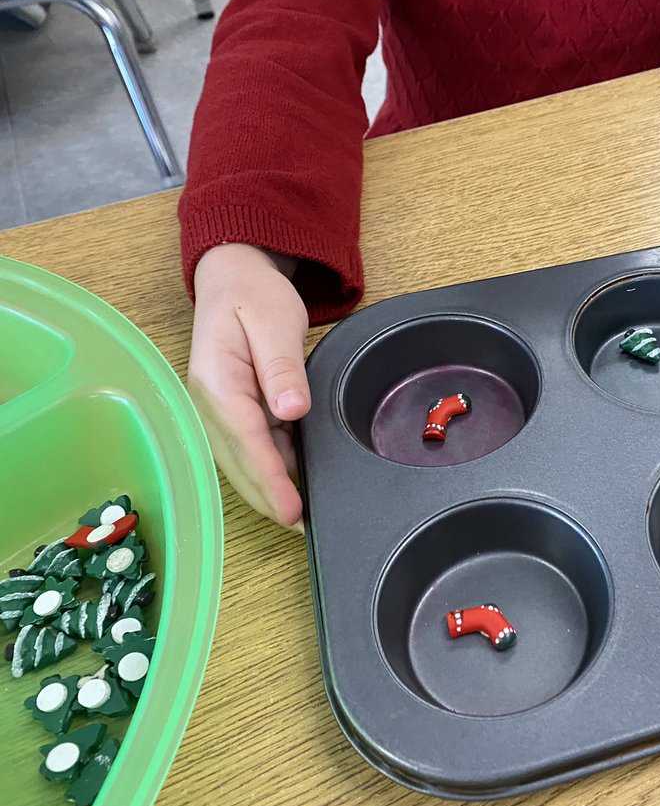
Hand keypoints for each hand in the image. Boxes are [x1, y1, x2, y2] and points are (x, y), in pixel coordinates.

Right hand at [188, 244, 310, 526]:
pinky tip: (297, 482)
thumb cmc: (253, 295)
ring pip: (245, 460)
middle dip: (269, 498)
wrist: (235, 278)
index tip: (292, 509)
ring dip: (270, 488)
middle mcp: (210, 402)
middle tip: (304, 528)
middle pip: (241, 462)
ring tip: (303, 516)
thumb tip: (292, 409)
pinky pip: (253, 446)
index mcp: (217, 380)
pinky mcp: (233, 411)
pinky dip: (273, 467)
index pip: (247, 440)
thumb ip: (282, 366)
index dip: (271, 479)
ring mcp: (218, 409)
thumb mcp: (274, 320)